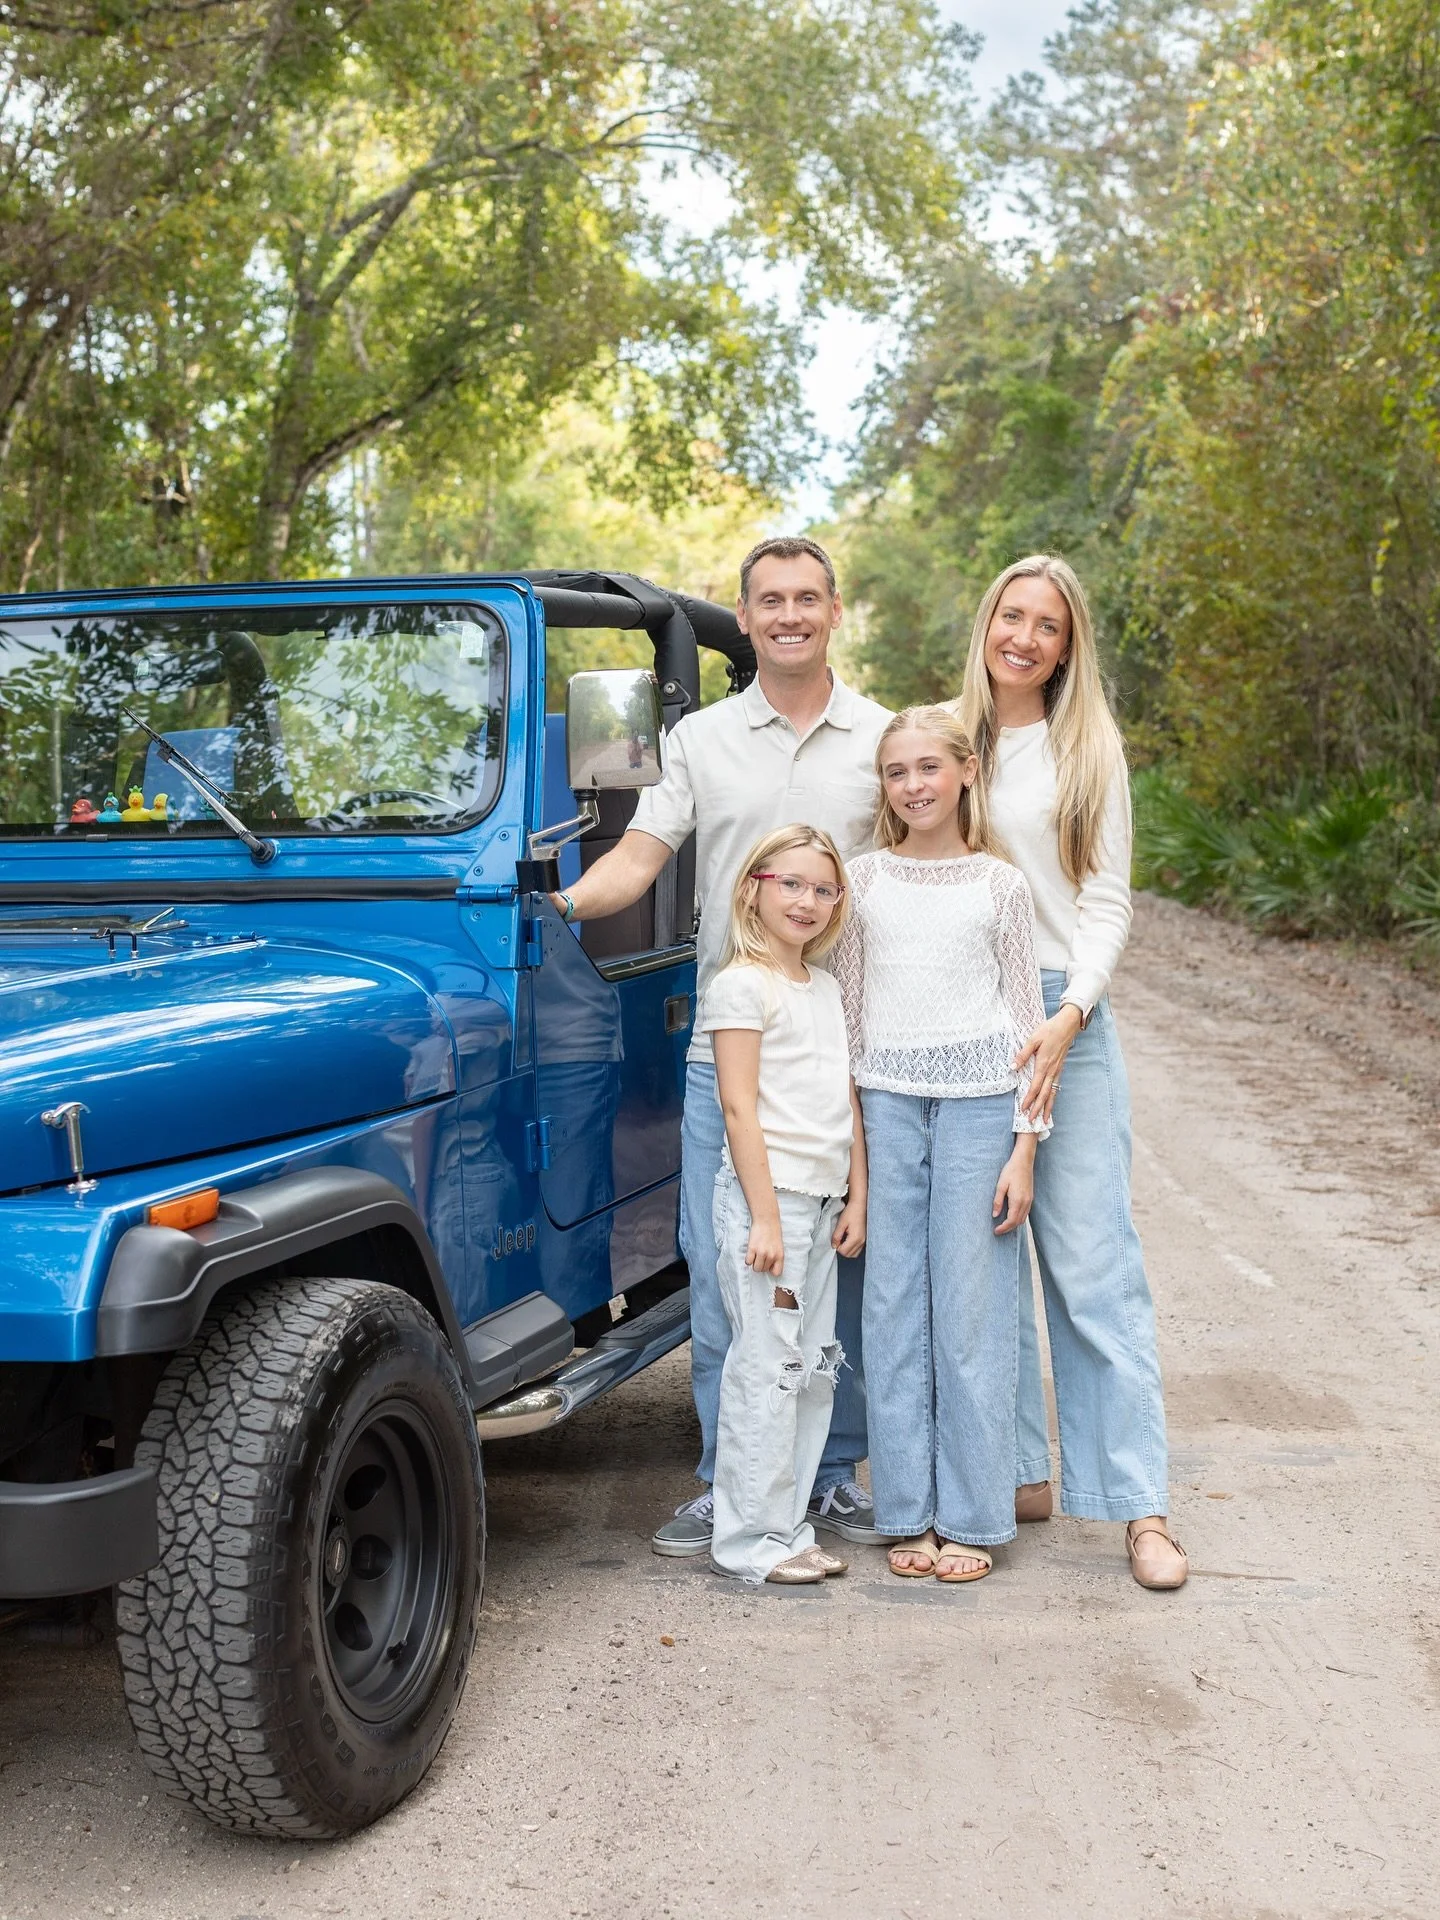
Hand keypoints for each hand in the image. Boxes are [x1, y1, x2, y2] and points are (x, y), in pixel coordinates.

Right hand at [745, 1215, 785, 1275]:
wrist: (766, 1220)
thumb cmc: (773, 1232)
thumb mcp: (779, 1246)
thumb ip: (775, 1257)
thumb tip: (769, 1268)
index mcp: (780, 1256)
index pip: (776, 1273)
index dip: (771, 1270)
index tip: (768, 1265)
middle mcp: (771, 1256)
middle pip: (763, 1270)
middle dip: (761, 1264)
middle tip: (760, 1255)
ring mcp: (762, 1253)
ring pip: (756, 1268)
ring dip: (754, 1263)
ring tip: (755, 1254)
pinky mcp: (752, 1248)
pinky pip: (748, 1262)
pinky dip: (748, 1259)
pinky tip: (751, 1252)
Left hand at [833, 1196, 866, 1257]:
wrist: (861, 1205)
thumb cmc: (851, 1212)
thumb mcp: (841, 1223)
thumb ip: (836, 1236)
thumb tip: (834, 1245)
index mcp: (855, 1238)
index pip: (844, 1252)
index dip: (837, 1247)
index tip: (836, 1239)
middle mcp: (862, 1242)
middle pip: (849, 1255)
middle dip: (842, 1249)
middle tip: (839, 1239)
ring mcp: (865, 1241)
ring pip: (854, 1254)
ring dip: (847, 1249)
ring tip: (844, 1238)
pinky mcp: (865, 1239)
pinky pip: (858, 1249)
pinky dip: (852, 1247)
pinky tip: (849, 1238)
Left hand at [993, 1140, 1035, 1235]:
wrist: (1024, 1161)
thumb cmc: (1010, 1171)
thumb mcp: (1000, 1185)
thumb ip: (997, 1201)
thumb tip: (995, 1215)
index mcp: (1018, 1200)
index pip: (1011, 1221)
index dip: (1003, 1228)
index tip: (995, 1231)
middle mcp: (1026, 1203)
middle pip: (1018, 1222)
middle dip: (1008, 1228)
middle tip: (997, 1230)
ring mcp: (1029, 1200)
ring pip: (1023, 1219)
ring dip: (1014, 1224)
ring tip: (1003, 1225)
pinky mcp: (1030, 1198)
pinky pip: (1026, 1213)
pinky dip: (1019, 1218)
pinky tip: (1011, 1216)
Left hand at [1014, 1004, 1082, 1124]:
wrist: (1068, 1025)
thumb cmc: (1049, 1030)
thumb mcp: (1033, 1039)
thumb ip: (1023, 1054)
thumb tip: (1012, 1067)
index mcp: (1044, 1064)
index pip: (1035, 1087)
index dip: (1028, 1099)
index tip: (1023, 1110)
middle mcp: (1052, 1071)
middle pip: (1044, 1095)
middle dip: (1038, 1109)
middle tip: (1032, 1122)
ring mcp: (1057, 1071)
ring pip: (1052, 1094)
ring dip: (1047, 1107)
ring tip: (1044, 1120)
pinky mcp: (1060, 1069)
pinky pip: (1056, 1088)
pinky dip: (1052, 1098)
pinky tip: (1050, 1104)